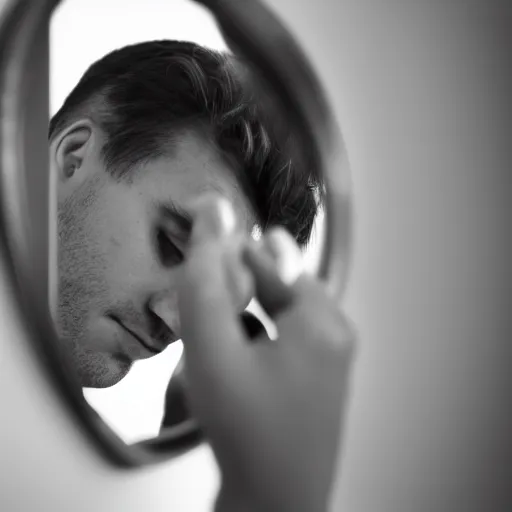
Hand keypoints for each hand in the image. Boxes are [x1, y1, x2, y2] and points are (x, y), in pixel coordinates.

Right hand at [177, 195, 356, 511]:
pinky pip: (285, 337)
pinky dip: (257, 336)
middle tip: (205, 307)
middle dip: (237, 289)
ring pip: (279, 312)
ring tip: (215, 334)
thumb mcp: (213, 349)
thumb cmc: (245, 429)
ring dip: (245, 313)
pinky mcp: (319, 379)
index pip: (268, 260)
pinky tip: (236, 358)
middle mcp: (336, 333)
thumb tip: (215, 214)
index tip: (198, 262)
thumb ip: (207, 280)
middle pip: (278, 285)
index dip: (229, 254)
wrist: (274, 506)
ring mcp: (331, 359)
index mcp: (322, 318)